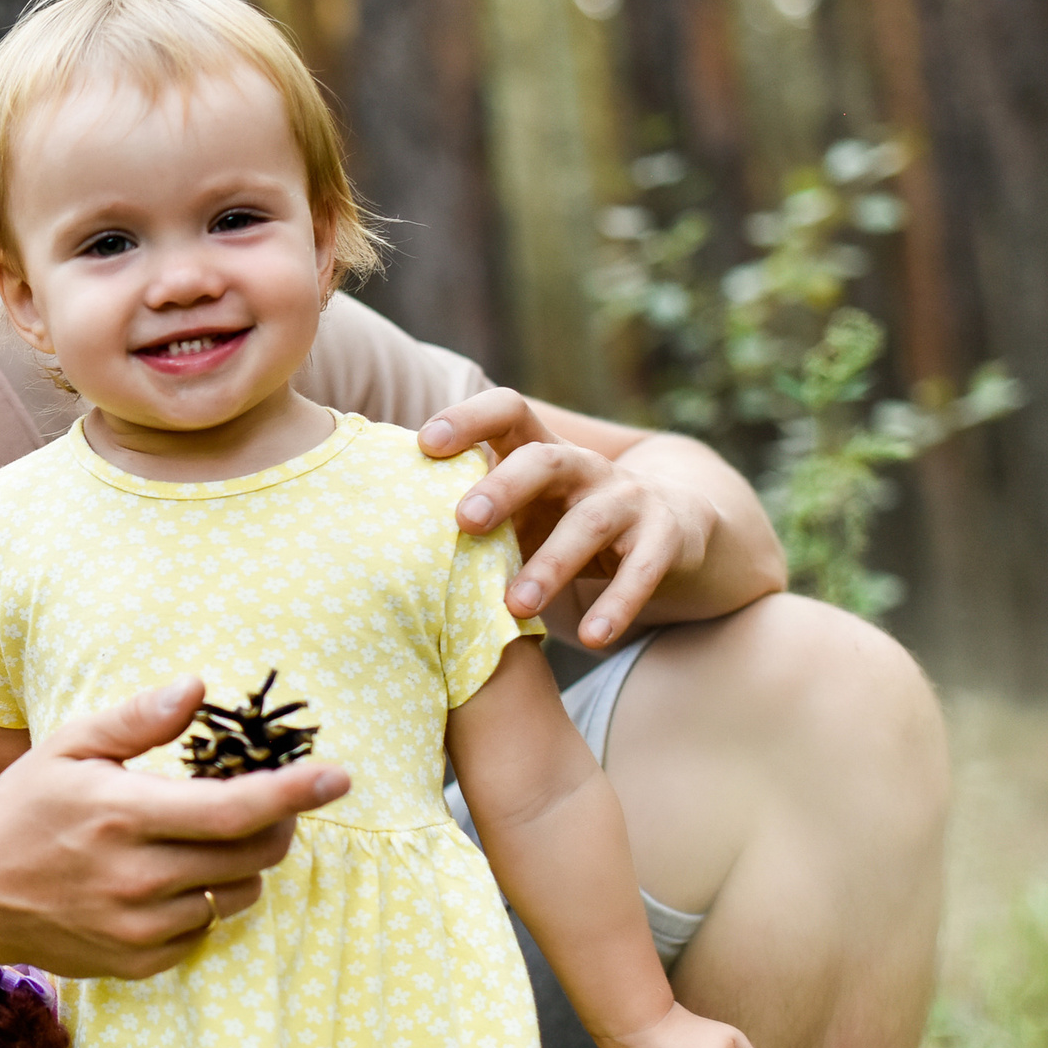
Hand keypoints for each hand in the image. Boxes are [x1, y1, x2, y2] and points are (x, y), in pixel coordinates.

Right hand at [0, 678, 350, 981]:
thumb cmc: (22, 809)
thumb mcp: (68, 747)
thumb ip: (137, 719)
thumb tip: (198, 687)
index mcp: (124, 814)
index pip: (236, 808)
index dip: (296, 792)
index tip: (339, 776)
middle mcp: (138, 877)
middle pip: (253, 855)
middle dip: (276, 823)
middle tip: (262, 801)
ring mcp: (140, 927)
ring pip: (238, 895)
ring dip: (241, 864)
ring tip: (201, 840)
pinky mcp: (140, 961)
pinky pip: (207, 930)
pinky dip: (205, 901)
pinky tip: (168, 879)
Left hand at [419, 390, 715, 648]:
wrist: (675, 529)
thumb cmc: (563, 520)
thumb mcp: (521, 507)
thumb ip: (468, 508)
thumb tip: (373, 525)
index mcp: (540, 449)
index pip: (507, 410)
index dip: (468, 419)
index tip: (424, 443)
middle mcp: (584, 466)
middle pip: (545, 460)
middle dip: (503, 487)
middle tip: (464, 521)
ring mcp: (629, 499)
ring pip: (590, 522)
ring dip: (552, 564)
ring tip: (516, 606)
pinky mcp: (666, 539)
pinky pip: (643, 570)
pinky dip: (618, 603)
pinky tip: (593, 637)